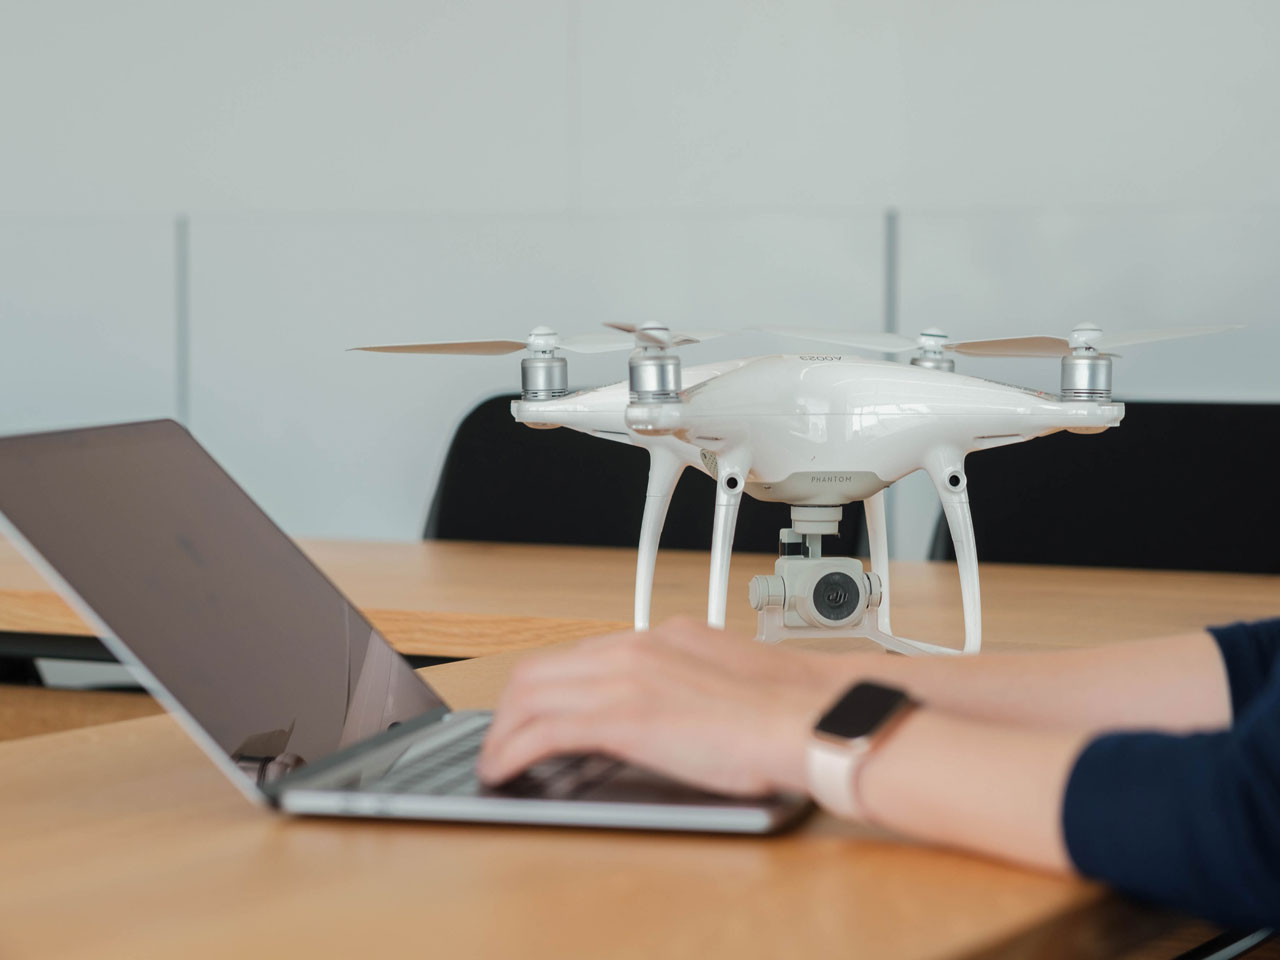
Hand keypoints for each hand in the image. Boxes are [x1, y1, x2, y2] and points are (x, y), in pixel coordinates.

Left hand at [477, 617, 855, 795]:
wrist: (812, 718)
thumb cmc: (789, 711)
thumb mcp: (728, 681)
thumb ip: (689, 685)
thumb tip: (671, 713)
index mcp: (663, 637)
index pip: (582, 653)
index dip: (549, 686)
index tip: (540, 710)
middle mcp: (637, 648)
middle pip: (543, 668)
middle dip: (513, 706)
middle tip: (506, 738)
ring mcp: (625, 678)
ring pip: (530, 694)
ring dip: (503, 730)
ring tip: (498, 760)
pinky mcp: (621, 717)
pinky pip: (541, 731)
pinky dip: (511, 751)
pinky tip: (504, 771)